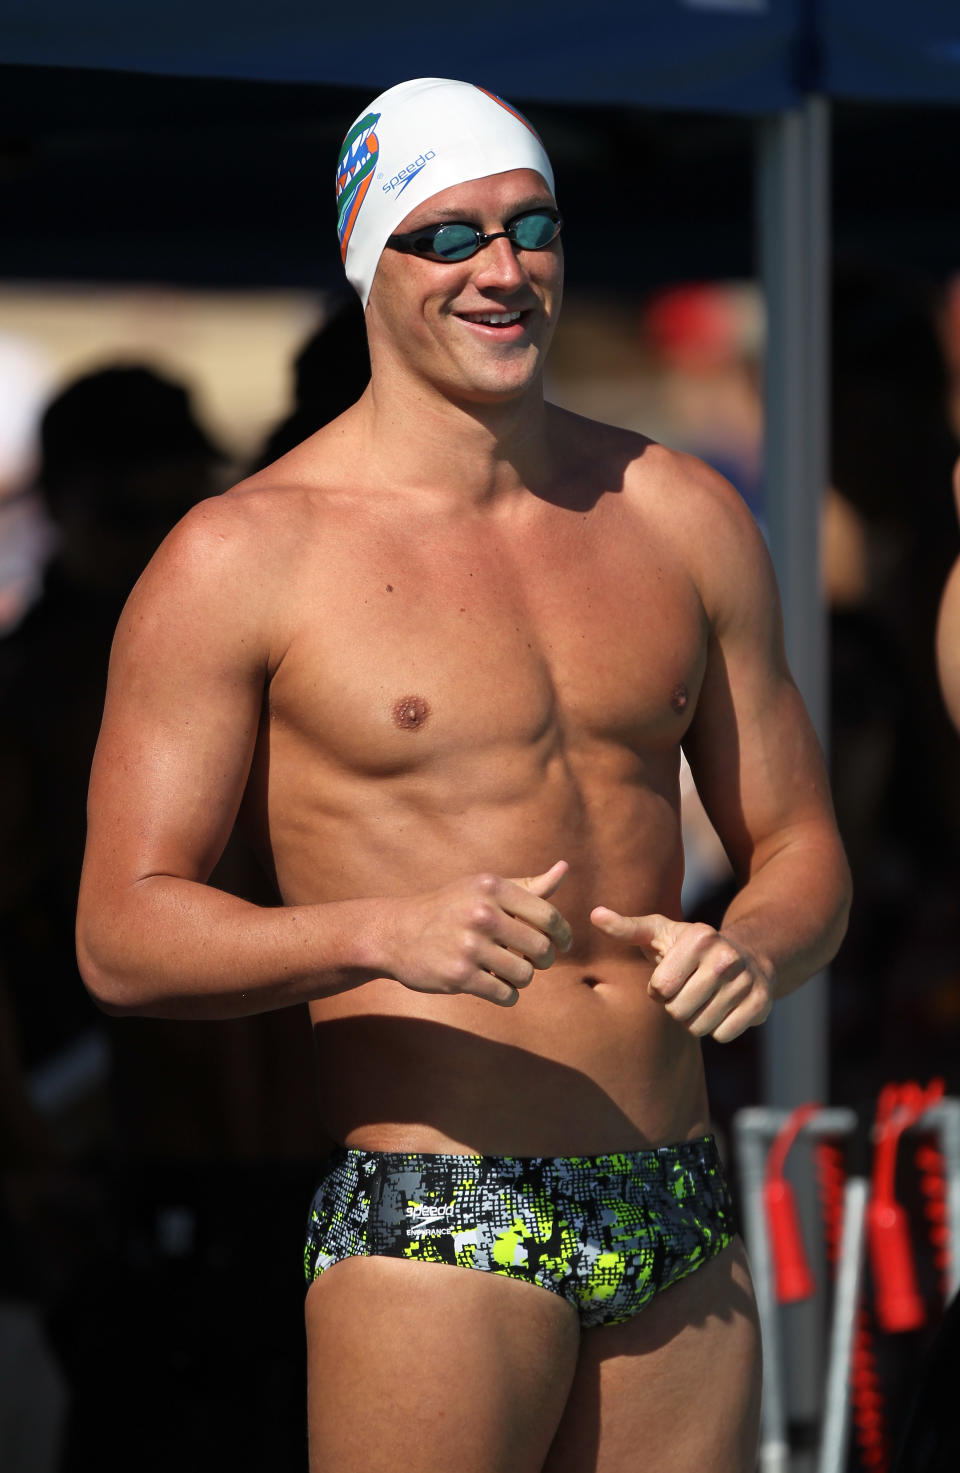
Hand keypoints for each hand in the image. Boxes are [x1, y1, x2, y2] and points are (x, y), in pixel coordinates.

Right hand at [386, 861, 571, 1007]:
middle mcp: (482, 913)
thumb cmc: (449, 908)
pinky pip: (505, 995)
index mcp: (492, 887)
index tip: (562, 944)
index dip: (563, 934)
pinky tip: (495, 986)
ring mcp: (469, 946)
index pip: (548, 916)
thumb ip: (528, 885)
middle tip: (534, 961)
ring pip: (525, 975)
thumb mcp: (484, 889)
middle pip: (541, 949)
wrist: (397, 933)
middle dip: (543, 960)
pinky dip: (506, 995)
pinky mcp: (459, 976)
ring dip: (522, 979)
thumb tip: (564, 868)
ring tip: (509, 972)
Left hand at [590, 908, 772, 1041]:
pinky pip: (722, 1035)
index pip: (660, 989)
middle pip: (678, 1011)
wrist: (747, 955)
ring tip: (703, 998)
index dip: (659, 989)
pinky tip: (722, 1008)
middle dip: (676, 1007)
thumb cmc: (689, 947)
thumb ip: (627, 928)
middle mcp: (726, 957)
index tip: (669, 976)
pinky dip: (717, 1028)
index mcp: (698, 937)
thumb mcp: (659, 933)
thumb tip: (594, 915)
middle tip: (687, 990)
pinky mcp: (760, 1003)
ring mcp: (746, 981)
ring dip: (695, 1019)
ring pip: (699, 1027)